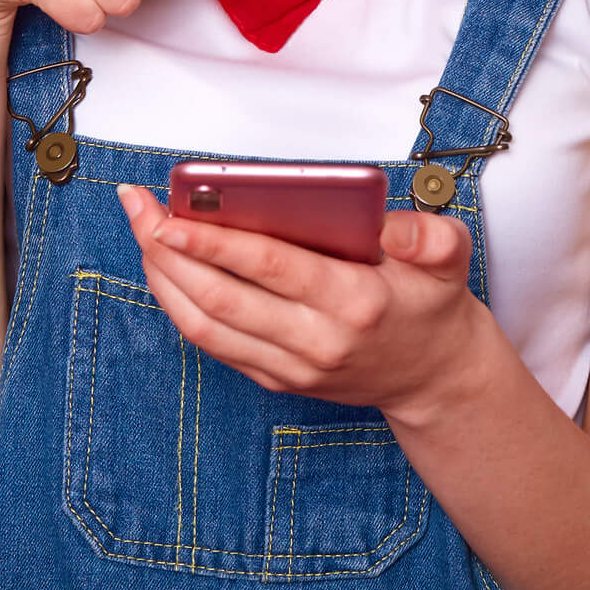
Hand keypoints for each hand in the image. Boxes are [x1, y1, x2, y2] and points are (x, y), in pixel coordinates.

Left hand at [113, 181, 484, 422]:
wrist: (436, 377)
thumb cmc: (431, 305)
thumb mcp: (451, 259)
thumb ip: (433, 237)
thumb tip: (393, 228)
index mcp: (354, 302)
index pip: (269, 267)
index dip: (214, 242)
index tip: (171, 216)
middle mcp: (316, 341)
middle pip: (221, 298)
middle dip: (168, 252)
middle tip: (138, 209)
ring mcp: (292, 368)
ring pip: (206, 327)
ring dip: (164, 279)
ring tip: (141, 232)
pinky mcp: (277, 380)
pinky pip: (214, 346)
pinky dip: (180, 306)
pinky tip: (166, 269)